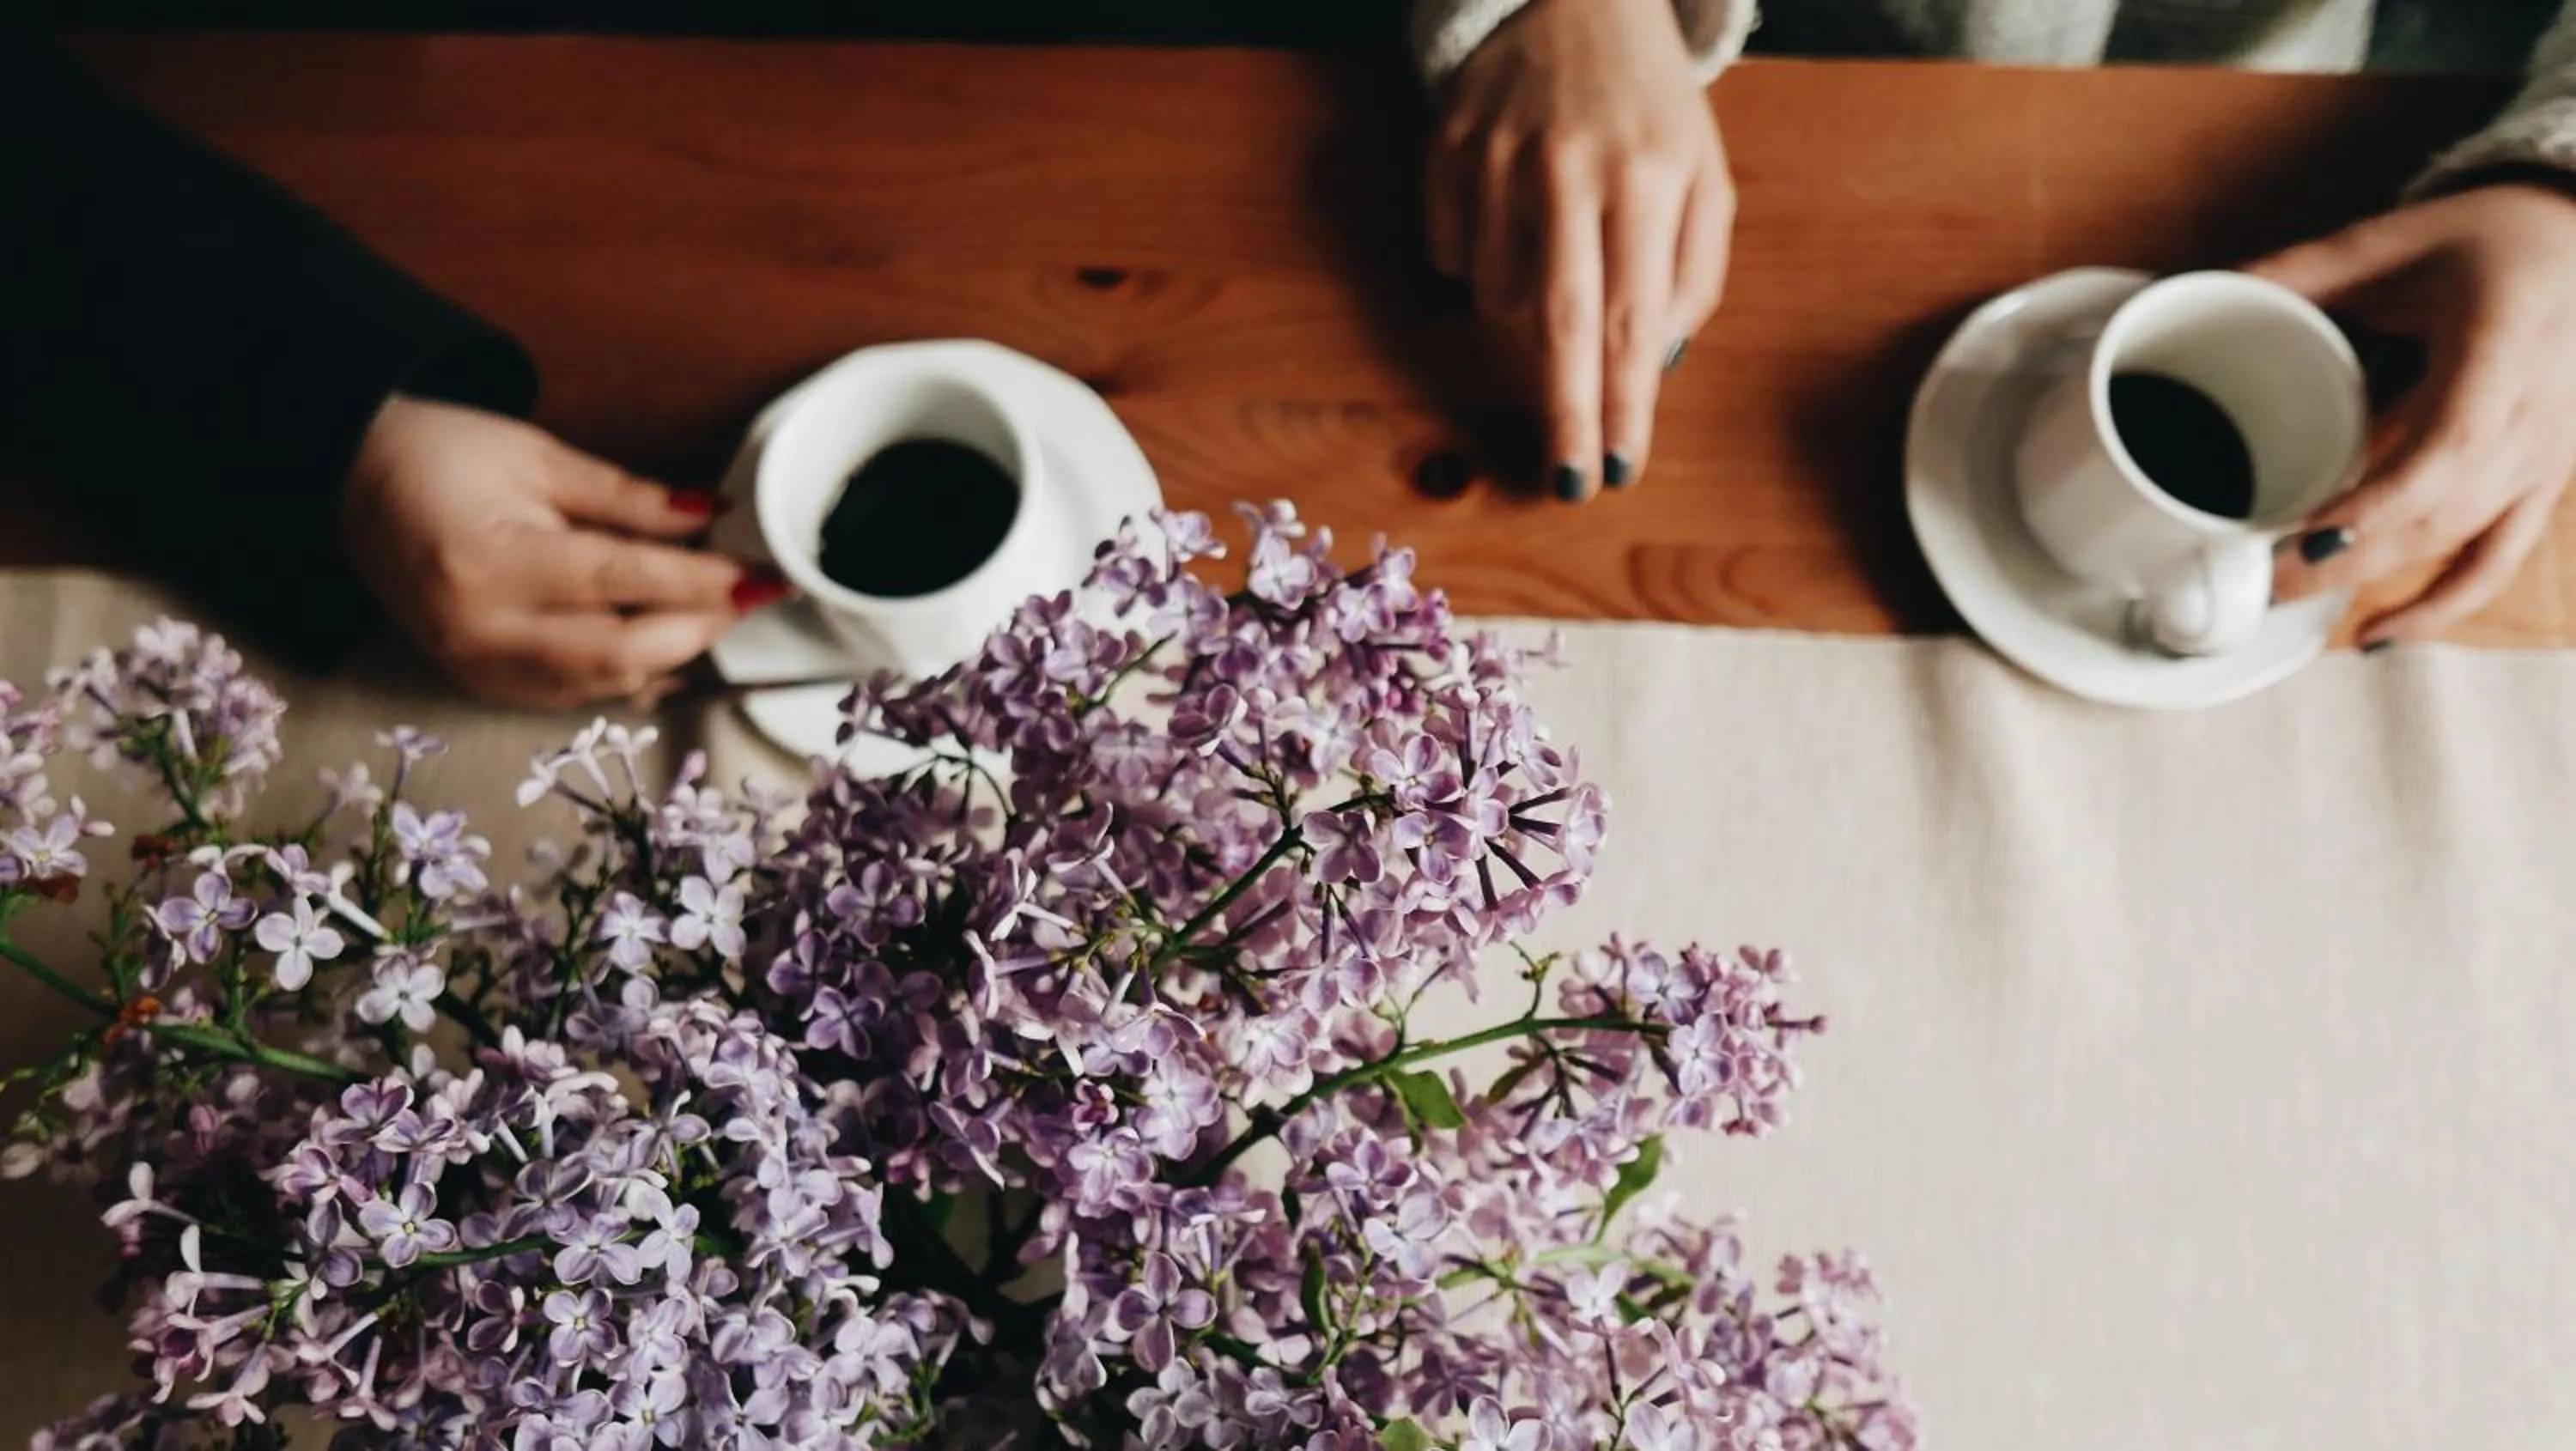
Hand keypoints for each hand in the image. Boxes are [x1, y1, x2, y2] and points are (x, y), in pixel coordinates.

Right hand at [342, 396, 784, 706]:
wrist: (350, 482)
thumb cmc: (444, 456)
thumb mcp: (540, 457)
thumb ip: (630, 500)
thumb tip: (712, 518)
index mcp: (492, 561)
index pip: (624, 580)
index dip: (705, 582)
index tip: (765, 577)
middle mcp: (481, 629)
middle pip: (621, 651)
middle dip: (698, 627)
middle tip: (745, 594)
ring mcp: (475, 666)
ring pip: (604, 683)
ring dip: (671, 654)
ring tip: (711, 612)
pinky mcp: (477, 683)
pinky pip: (573, 694)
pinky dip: (627, 672)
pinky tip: (661, 642)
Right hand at [1426, 0, 1731, 500]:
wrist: (1577, 1)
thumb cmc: (1652, 109)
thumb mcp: (1704, 178)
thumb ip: (1692, 273)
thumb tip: (1651, 366)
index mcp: (1644, 179)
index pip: (1630, 320)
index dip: (1621, 405)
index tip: (1617, 469)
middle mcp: (1565, 170)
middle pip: (1557, 325)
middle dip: (1564, 414)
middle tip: (1567, 482)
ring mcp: (1494, 159)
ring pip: (1497, 298)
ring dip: (1525, 331)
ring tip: (1555, 298)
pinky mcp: (1444, 151)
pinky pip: (1451, 255)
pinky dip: (1479, 270)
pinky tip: (1513, 232)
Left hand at [2253, 183, 2575, 643]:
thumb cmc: (2496, 235)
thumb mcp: (2399, 237)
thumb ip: (2303, 270)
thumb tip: (2205, 288)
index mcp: (2502, 353)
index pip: (2445, 451)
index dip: (2375, 508)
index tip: (2303, 539)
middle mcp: (2536, 419)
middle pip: (2442, 514)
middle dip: (2346, 558)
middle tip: (2254, 580)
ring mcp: (2548, 460)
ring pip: (2463, 544)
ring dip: (2374, 581)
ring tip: (2284, 597)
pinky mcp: (2544, 484)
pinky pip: (2497, 562)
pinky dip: (2440, 607)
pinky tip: (2376, 635)